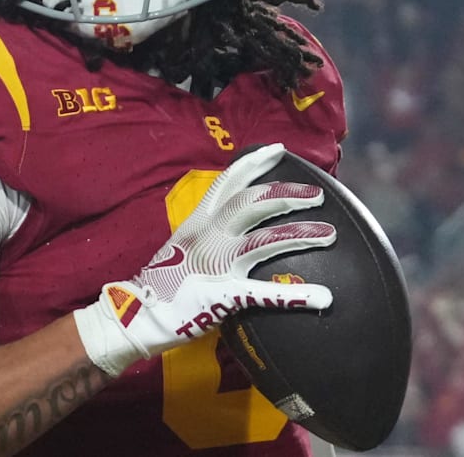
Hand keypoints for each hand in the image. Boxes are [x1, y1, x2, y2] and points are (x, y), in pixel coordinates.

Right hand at [74, 143, 335, 375]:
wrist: (134, 314)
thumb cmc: (160, 283)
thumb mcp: (181, 245)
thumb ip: (206, 232)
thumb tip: (233, 225)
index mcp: (197, 222)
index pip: (228, 182)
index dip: (253, 163)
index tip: (278, 148)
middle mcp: (208, 235)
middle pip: (253, 204)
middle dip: (288, 195)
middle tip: (317, 195)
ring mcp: (216, 264)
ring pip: (265, 241)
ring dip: (301, 234)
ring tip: (329, 234)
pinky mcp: (223, 295)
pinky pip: (265, 293)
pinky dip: (296, 295)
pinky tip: (323, 297)